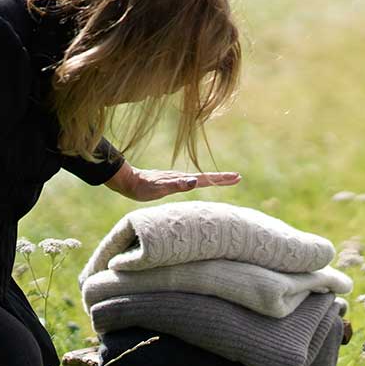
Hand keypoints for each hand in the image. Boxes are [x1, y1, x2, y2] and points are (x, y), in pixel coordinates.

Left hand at [106, 162, 241, 201]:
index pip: (206, 179)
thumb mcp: (158, 188)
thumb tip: (194, 181)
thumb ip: (176, 185)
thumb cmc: (142, 187)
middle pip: (206, 177)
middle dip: (222, 178)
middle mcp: (181, 178)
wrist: (127, 181)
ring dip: (213, 179)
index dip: (221, 179)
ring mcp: (176, 179)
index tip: (236, 177)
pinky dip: (201, 182)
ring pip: (199, 178)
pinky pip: (191, 182)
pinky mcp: (171, 181)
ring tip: (224, 180)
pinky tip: (199, 183)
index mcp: (182, 180)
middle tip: (237, 177)